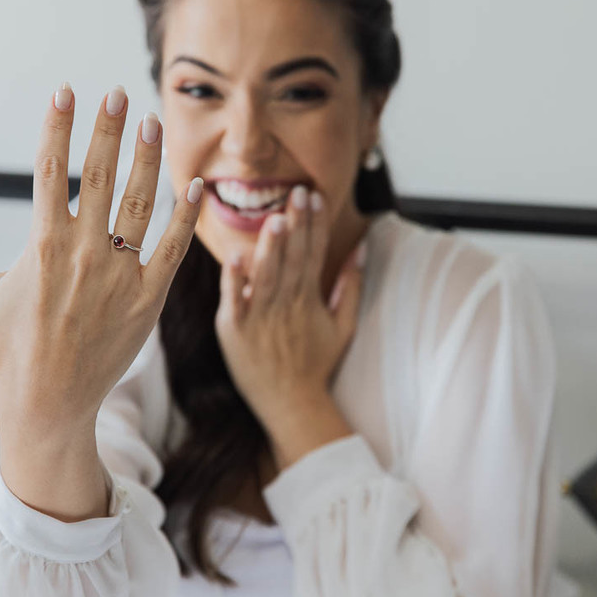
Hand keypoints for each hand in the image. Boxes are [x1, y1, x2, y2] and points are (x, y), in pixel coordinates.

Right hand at [0, 83, 201, 438]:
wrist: (49, 403)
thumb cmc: (9, 346)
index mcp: (41, 246)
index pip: (48, 171)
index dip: (57, 128)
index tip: (66, 92)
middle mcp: (83, 254)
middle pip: (99, 177)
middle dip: (109, 131)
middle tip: (119, 94)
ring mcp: (119, 276)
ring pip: (139, 204)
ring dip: (149, 161)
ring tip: (153, 123)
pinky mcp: (148, 299)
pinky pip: (173, 249)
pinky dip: (186, 217)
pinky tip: (195, 185)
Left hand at [214, 184, 367, 424]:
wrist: (291, 403)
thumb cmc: (316, 363)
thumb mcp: (343, 325)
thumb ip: (351, 286)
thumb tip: (361, 249)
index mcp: (310, 299)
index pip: (314, 253)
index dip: (314, 224)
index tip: (314, 196)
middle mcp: (286, 305)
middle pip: (292, 258)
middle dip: (295, 225)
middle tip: (296, 192)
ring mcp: (260, 317)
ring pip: (267, 275)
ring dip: (271, 247)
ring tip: (274, 218)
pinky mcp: (235, 330)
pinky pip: (235, 301)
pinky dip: (235, 280)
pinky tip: (235, 257)